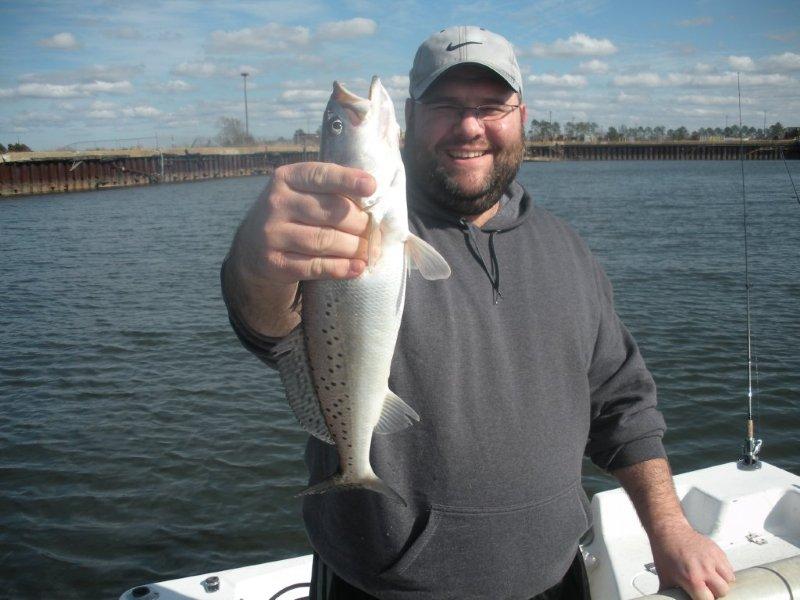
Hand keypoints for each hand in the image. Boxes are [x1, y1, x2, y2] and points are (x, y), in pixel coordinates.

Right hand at [235, 162, 376, 283]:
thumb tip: (374, 202)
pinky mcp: (274, 263)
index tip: (371, 186)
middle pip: (331, 211)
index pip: (321, 176)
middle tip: (375, 232)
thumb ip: (333, 192)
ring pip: (325, 240)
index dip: (348, 180)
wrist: (252, 249)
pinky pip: (315, 266)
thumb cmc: (293, 216)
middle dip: (360, 223)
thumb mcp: (303, 194)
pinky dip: (340, 268)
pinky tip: (356, 268)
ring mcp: (272, 234)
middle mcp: (277, 203)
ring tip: (369, 251)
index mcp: (287, 178)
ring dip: (354, 247)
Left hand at [650, 521, 734, 598]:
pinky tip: (713, 570)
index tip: (699, 596)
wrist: (669, 531)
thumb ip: (670, 593)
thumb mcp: (665, 577)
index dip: (704, 599)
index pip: (708, 599)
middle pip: (723, 591)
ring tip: (710, 579)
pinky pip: (729, 568)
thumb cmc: (665, 553)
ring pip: (729, 580)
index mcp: (691, 578)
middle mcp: (705, 569)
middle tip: (705, 588)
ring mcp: (713, 559)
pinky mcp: (718, 551)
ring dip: (721, 582)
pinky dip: (724, 571)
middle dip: (715, 592)